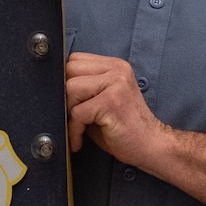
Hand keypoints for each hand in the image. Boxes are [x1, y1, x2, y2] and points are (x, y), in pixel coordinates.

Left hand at [65, 52, 173, 167]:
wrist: (152, 146)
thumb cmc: (124, 127)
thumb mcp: (105, 99)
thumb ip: (85, 87)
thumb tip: (53, 87)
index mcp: (115, 65)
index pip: (75, 59)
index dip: (66, 81)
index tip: (69, 103)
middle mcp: (117, 70)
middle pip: (70, 70)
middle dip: (65, 96)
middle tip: (73, 117)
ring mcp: (115, 84)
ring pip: (71, 88)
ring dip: (69, 112)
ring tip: (78, 129)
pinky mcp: (111, 102)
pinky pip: (77, 112)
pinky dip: (74, 129)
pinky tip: (80, 140)